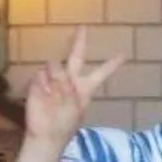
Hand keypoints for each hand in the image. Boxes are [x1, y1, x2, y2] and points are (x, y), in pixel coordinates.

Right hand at [22, 28, 125, 153]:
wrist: (46, 134)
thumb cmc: (65, 124)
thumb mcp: (75, 108)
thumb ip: (69, 89)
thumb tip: (59, 77)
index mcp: (85, 88)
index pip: (101, 73)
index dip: (111, 64)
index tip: (123, 54)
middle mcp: (70, 80)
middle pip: (76, 56)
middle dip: (79, 41)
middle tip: (83, 26)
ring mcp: (53, 79)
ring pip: (55, 64)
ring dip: (56, 78)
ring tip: (55, 94)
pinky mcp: (37, 82)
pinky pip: (41, 74)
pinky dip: (43, 84)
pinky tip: (44, 93)